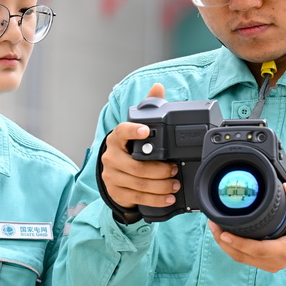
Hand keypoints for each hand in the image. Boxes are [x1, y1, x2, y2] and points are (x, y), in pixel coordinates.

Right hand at [100, 83, 180, 209]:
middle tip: (174, 169)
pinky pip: (138, 197)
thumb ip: (147, 108)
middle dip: (159, 170)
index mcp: (116, 140)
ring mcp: (112, 176)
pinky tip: (168, 197)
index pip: (122, 132)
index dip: (133, 131)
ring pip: (139, 183)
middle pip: (137, 166)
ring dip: (161, 186)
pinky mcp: (117, 192)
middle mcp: (111, 157)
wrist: (114, 175)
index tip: (146, 130)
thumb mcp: (136, 129)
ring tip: (175, 184)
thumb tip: (158, 87)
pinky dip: (156, 198)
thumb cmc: (129, 150)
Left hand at [207, 182, 285, 272]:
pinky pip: (244, 257)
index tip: (224, 233)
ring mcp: (270, 264)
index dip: (240, 243)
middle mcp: (277, 260)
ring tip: (214, 227)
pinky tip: (223, 233)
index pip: (259, 250)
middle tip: (212, 224)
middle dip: (225, 242)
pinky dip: (231, 247)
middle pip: (244, 256)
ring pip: (241, 258)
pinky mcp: (265, 262)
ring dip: (225, 245)